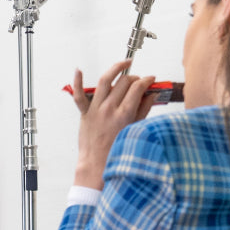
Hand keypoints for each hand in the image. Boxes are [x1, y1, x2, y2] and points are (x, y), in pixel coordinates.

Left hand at [70, 60, 156, 188]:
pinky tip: (78, 70)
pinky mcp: (84, 113)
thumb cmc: (117, 150)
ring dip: (115, 69)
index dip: (147, 80)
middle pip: (124, 82)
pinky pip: (79, 95)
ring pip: (105, 81)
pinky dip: (77, 81)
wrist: (96, 164)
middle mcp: (109, 109)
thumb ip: (143, 110)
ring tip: (125, 64)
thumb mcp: (135, 129)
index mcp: (124, 114)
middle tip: (140, 81)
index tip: (151, 80)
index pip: (137, 88)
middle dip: (135, 77)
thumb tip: (152, 95)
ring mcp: (95, 109)